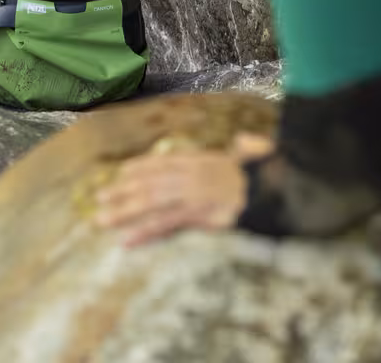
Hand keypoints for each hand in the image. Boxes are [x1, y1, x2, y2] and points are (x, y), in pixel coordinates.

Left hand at [95, 131, 274, 247]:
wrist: (282, 189)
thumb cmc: (272, 175)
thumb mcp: (257, 157)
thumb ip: (246, 150)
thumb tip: (246, 140)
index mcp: (203, 159)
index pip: (164, 162)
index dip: (141, 167)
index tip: (122, 173)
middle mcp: (193, 172)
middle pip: (150, 181)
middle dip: (122, 190)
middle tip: (99, 197)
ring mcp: (194, 193)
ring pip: (151, 201)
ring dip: (124, 211)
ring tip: (101, 220)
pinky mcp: (198, 214)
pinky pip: (166, 224)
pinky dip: (144, 232)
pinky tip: (127, 240)